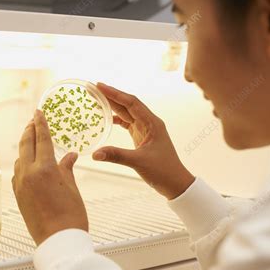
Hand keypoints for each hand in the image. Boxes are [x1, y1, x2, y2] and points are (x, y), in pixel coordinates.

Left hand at [12, 110, 88, 245]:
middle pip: (26, 144)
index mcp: (45, 169)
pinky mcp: (18, 195)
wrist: (58, 241)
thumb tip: (70, 156)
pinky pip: (18, 172)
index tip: (38, 112)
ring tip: (32, 139)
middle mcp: (28, 174)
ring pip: (20, 158)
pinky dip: (23, 163)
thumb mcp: (72, 188)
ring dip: (26, 146)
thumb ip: (67, 168)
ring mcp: (20, 185)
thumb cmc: (71, 217)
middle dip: (30, 130)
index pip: (42, 139)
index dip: (41, 123)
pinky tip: (28, 162)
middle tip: (33, 120)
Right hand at [93, 83, 194, 199]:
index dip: (114, 93)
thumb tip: (95, 154)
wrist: (175, 183)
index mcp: (152, 123)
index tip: (99, 86)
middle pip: (128, 104)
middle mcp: (149, 123)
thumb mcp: (138, 162)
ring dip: (113, 106)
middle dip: (111, 96)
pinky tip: (107, 118)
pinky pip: (128, 123)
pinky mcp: (142, 137)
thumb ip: (116, 156)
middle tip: (94, 88)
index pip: (131, 102)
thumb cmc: (163, 171)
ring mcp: (146, 129)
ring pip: (127, 113)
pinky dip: (117, 119)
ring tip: (97, 99)